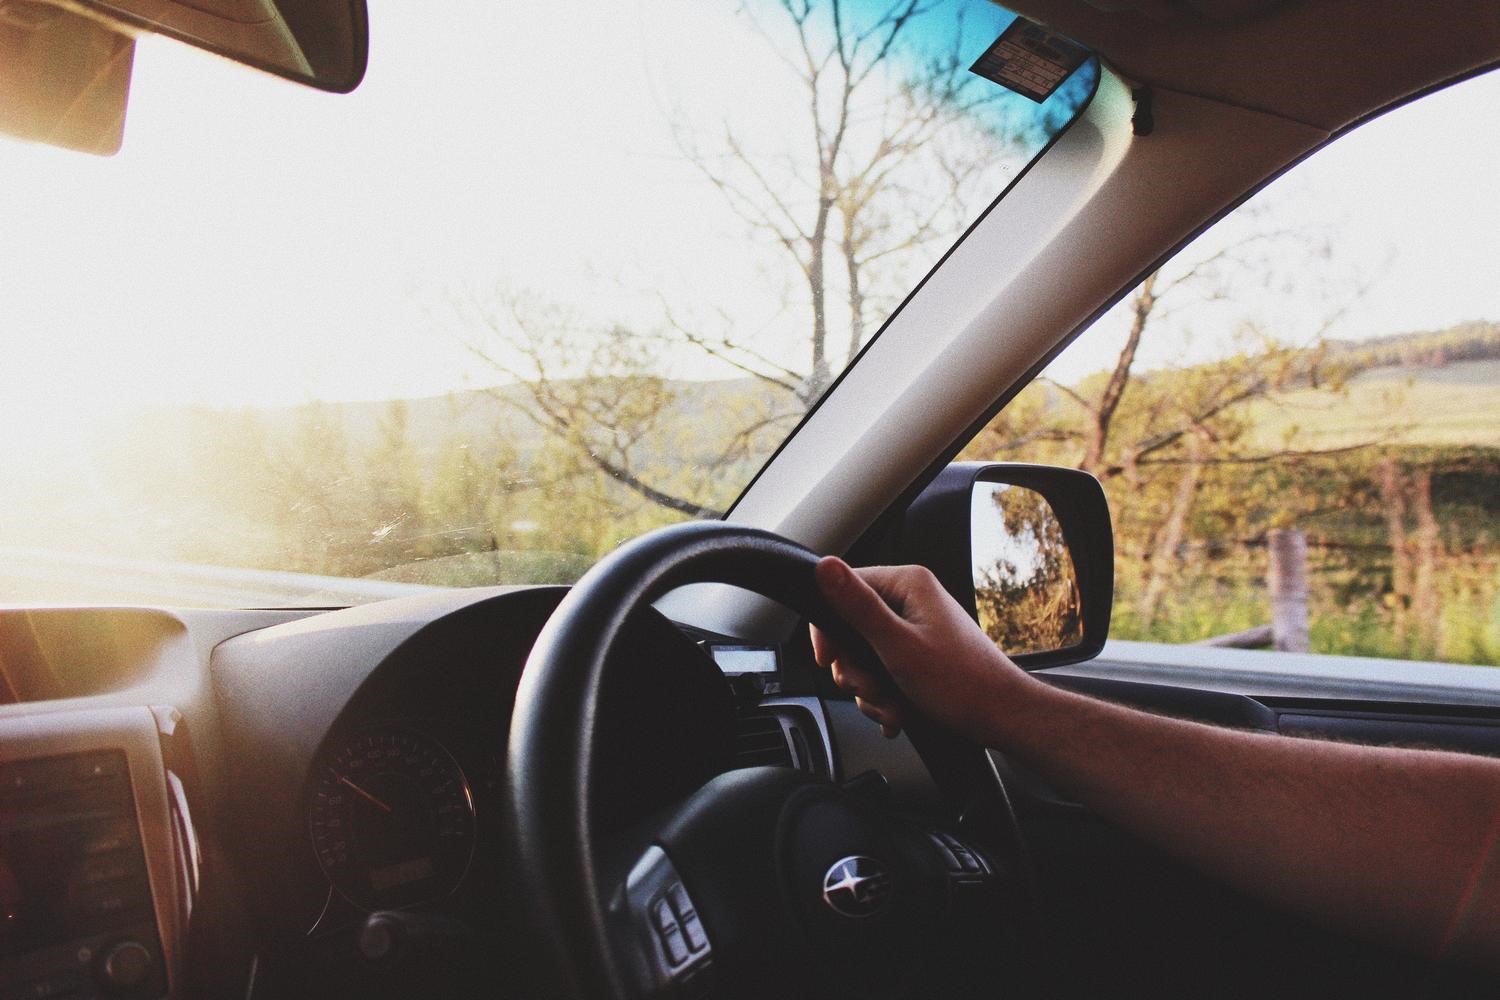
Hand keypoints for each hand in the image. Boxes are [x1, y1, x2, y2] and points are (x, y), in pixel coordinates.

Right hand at [810, 556, 1029, 742]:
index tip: (829, 660)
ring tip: (892, 708)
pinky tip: (898, 713)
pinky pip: (884, 671)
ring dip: (872, 691)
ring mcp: (917, 628)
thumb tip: (824, 567)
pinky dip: (886, 697)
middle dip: (855, 670)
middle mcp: (912, 600)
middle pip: (851, 629)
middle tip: (871, 690)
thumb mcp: (897, 646)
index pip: (843, 589)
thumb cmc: (961, 684)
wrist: (1003, 717)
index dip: (828, 630)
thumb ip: (857, 607)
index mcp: (907, 584)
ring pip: (865, 657)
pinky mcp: (921, 653)